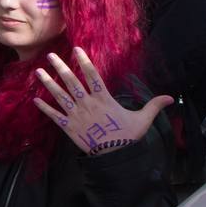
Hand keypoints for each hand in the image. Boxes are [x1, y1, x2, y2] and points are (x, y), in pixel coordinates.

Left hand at [33, 48, 172, 154]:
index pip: (92, 76)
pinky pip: (54, 116)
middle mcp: (87, 104)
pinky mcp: (68, 127)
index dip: (84, 62)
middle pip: (72, 82)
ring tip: (38, 72)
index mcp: (103, 99)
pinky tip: (34, 100)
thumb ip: (153, 106)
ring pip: (60, 96)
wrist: (113, 157)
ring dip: (48, 83)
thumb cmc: (127, 137)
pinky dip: (44, 108)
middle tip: (50, 55)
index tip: (76, 49)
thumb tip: (171, 97)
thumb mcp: (142, 120)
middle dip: (60, 67)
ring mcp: (76, 115)